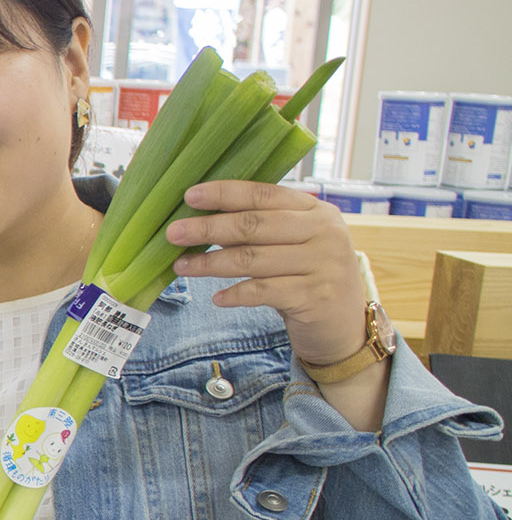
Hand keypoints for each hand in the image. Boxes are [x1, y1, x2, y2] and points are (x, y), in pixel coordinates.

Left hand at [166, 182, 367, 365]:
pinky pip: (263, 291)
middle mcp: (324, 233)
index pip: (265, 194)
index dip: (226, 193)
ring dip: (211, 263)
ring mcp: (323, 264)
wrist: (345, 326)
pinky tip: (216, 298)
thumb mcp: (296, 244)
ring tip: (181, 266)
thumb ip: (264, 227)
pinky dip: (235, 294)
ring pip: (253, 259)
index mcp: (317, 211)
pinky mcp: (316, 296)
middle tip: (173, 233)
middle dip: (209, 228)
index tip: (190, 195)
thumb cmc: (309, 278)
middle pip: (255, 225)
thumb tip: (204, 214)